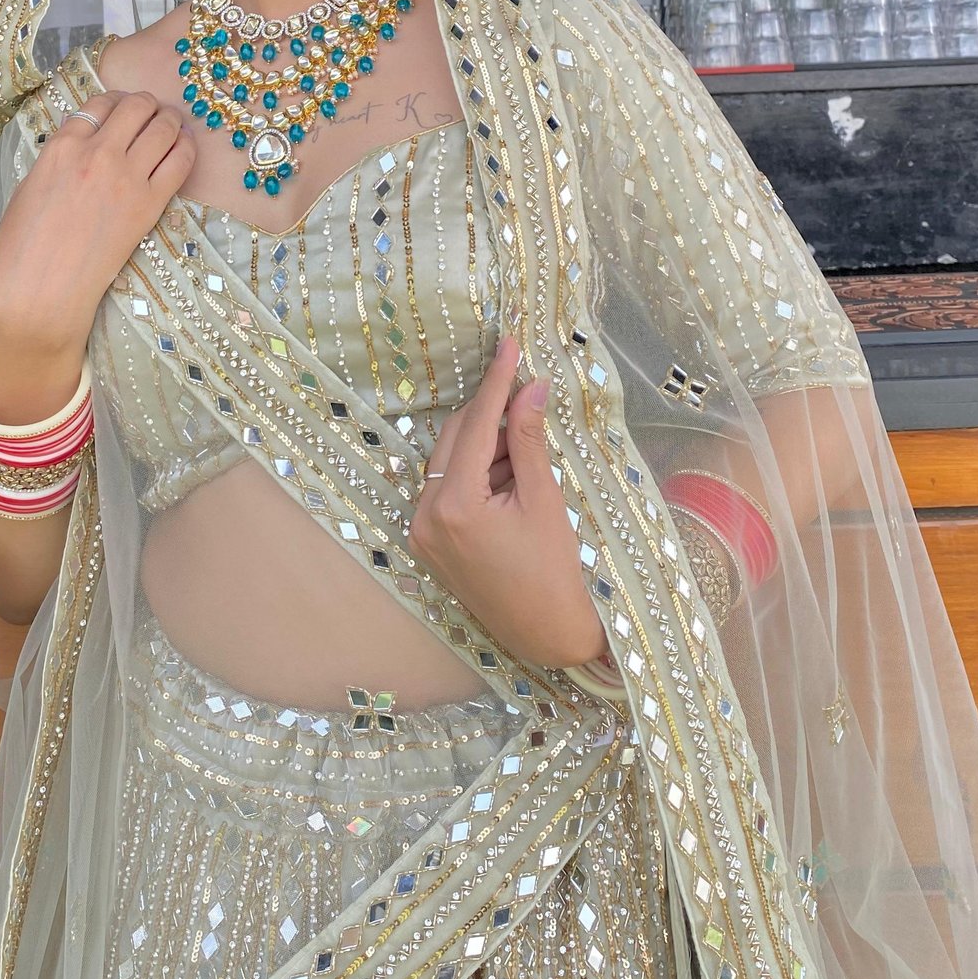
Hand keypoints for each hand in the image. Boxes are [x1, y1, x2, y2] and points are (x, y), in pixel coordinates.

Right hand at [0, 89, 194, 420]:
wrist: (41, 289)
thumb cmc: (23, 245)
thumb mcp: (30, 186)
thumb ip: (60, 159)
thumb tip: (81, 147)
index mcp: (62, 146)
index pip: (100, 104)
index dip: (115, 101)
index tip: (122, 107)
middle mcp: (98, 152)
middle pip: (137, 106)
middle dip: (148, 103)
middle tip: (152, 111)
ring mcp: (127, 177)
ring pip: (164, 126)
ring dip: (171, 120)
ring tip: (173, 124)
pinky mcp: (150, 204)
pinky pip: (180, 161)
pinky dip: (186, 147)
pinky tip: (185, 146)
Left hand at [407, 335, 607, 668]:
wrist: (547, 635)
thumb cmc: (555, 572)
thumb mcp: (545, 501)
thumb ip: (531, 441)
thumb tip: (531, 387)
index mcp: (454, 506)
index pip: (476, 426)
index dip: (495, 382)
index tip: (507, 343)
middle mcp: (426, 516)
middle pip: (456, 439)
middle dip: (493, 416)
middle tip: (530, 397)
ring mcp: (423, 531)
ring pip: (452, 462)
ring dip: (489, 446)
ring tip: (531, 453)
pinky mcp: (429, 543)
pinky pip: (450, 488)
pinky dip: (479, 473)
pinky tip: (513, 476)